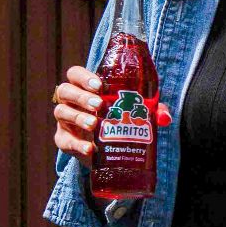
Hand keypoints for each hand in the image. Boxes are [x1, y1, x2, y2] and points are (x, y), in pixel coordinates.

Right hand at [52, 65, 169, 163]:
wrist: (108, 151)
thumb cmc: (121, 122)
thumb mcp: (137, 114)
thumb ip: (151, 111)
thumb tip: (164, 117)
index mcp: (86, 89)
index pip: (75, 75)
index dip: (83, 77)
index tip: (99, 85)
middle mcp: (71, 102)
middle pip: (65, 91)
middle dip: (81, 96)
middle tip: (99, 104)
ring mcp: (65, 121)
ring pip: (61, 112)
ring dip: (78, 117)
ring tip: (94, 124)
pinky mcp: (64, 141)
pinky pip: (64, 141)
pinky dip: (77, 144)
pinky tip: (89, 149)